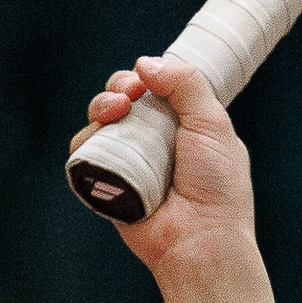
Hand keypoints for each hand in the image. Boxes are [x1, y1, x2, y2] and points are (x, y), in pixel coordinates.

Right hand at [71, 54, 256, 277]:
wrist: (201, 240)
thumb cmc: (217, 187)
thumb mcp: (213, 124)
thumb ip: (186, 84)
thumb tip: (145, 63)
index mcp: (183, 125)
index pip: (154, 88)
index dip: (144, 77)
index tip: (145, 79)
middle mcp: (153, 141)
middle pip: (121, 98)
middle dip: (118, 87)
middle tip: (127, 95)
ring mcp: (128, 161)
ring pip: (100, 121)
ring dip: (101, 106)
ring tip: (115, 112)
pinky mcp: (106, 183)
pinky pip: (85, 154)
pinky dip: (86, 141)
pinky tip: (98, 136)